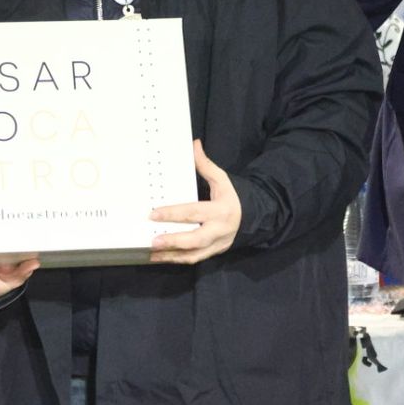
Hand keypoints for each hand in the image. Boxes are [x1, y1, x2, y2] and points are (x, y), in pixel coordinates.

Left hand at [149, 140, 241, 263]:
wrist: (252, 219)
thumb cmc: (231, 198)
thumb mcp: (222, 180)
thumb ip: (206, 165)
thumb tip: (194, 145)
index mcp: (220, 210)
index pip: (194, 212)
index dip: (174, 213)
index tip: (153, 214)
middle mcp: (219, 230)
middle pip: (196, 239)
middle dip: (174, 241)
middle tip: (152, 241)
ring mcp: (217, 245)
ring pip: (193, 255)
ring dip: (171, 255)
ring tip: (151, 253)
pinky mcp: (213, 253)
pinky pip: (193, 260)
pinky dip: (176, 260)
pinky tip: (159, 257)